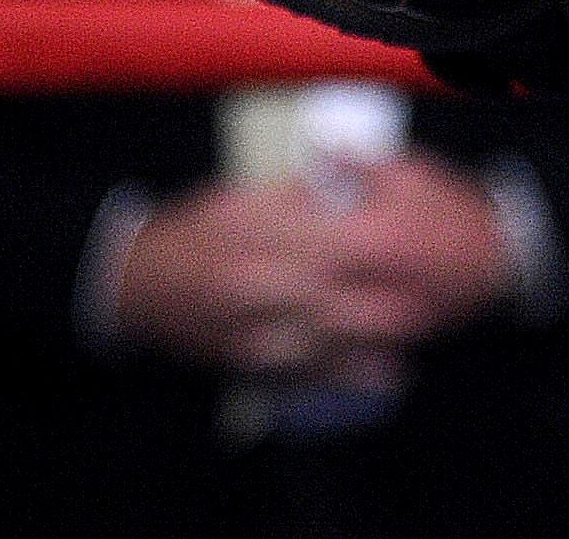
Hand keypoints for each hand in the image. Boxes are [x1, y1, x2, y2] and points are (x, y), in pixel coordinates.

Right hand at [109, 158, 511, 377]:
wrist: (136, 283)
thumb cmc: (194, 232)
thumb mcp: (239, 199)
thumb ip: (292, 200)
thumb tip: (343, 193)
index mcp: (261, 236)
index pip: (335, 243)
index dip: (381, 249)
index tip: (418, 246)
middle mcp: (260, 285)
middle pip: (339, 297)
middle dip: (387, 302)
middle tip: (432, 299)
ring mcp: (253, 329)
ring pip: (326, 342)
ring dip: (373, 343)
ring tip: (415, 340)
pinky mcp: (247, 362)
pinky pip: (301, 375)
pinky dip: (343, 376)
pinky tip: (381, 375)